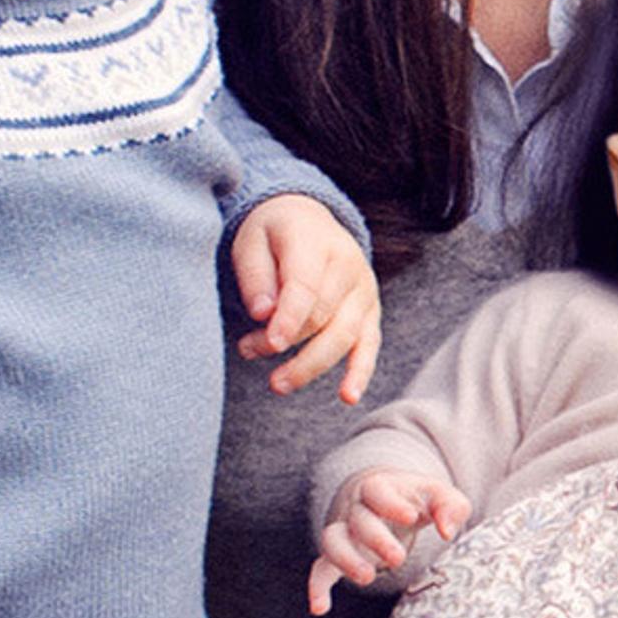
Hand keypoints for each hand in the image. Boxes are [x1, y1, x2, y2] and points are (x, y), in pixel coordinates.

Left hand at [234, 198, 380, 402]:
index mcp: (315, 241)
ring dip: (310, 365)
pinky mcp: (370, 312)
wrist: (309, 220)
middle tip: (248, 351)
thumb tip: (262, 313)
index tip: (270, 343)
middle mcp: (348, 265)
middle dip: (286, 342)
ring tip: (277, 384)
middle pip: (321, 316)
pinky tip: (347, 397)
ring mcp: (364, 290)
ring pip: (343, 336)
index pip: (306, 286)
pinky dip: (360, 373)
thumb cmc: (273, 235)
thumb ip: (255, 275)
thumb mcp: (251, 241)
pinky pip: (369, 346)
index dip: (289, 318)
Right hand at [308, 467, 471, 612]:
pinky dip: (317, 586)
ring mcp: (344, 531)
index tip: (411, 517)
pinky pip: (321, 568)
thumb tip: (448, 532)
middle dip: (376, 539)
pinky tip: (320, 608)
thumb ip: (451, 506)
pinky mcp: (339, 555)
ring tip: (367, 578)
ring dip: (346, 560)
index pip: (377, 491)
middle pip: (358, 519)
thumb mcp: (438, 495)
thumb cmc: (416, 499)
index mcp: (379, 488)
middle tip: (398, 558)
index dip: (391, 504)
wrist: (385, 499)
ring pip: (332, 540)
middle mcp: (356, 508)